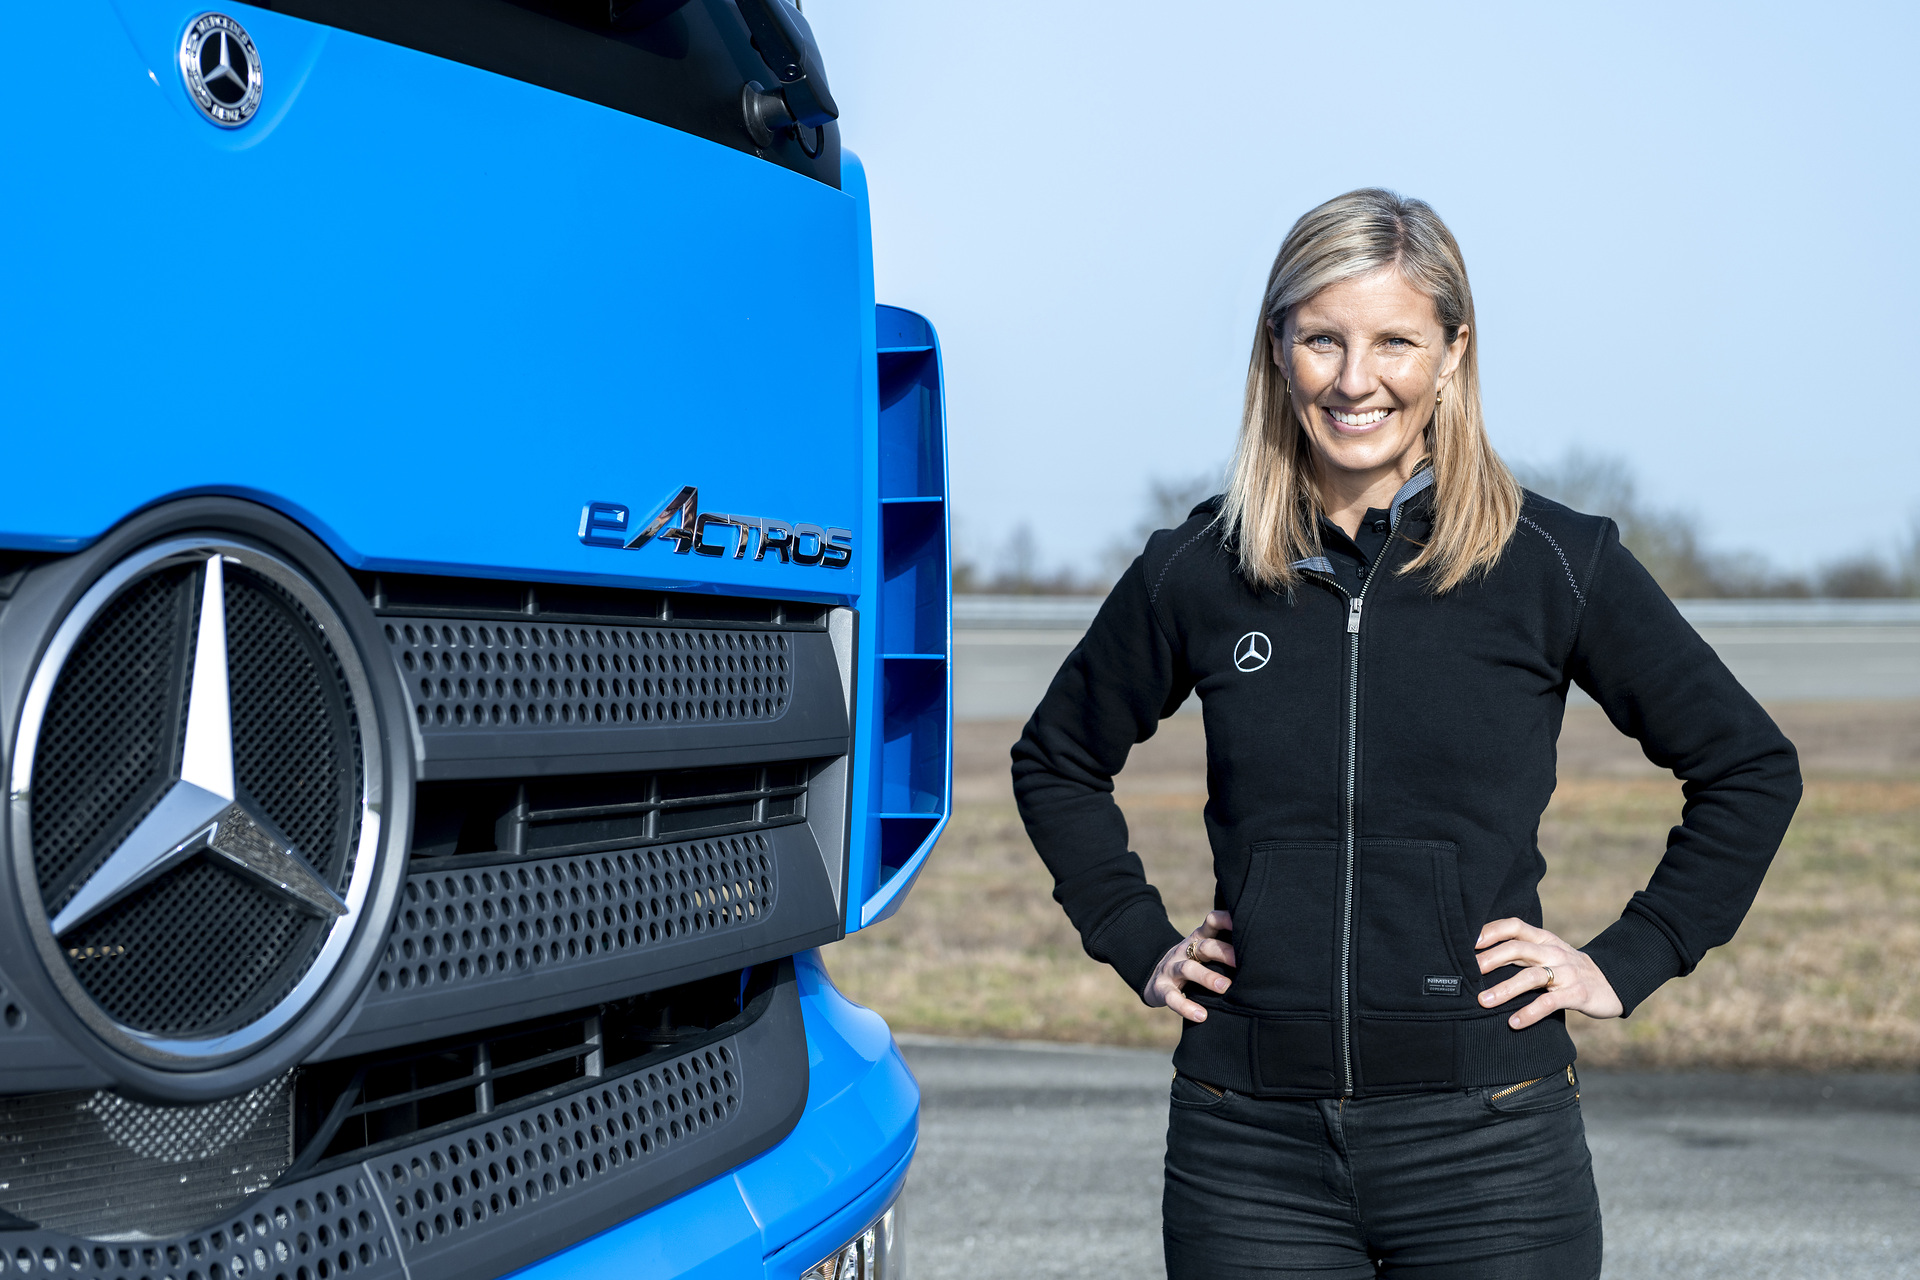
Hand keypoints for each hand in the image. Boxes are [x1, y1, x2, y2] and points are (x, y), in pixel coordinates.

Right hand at [1143, 911, 1235, 1022]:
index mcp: (1199, 939)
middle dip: (1223, 952)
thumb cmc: (1193, 964)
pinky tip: (1201, 1015)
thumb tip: (1264, 953)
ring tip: (1224, 987)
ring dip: (1207, 977)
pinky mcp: (1162, 989)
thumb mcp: (1205, 951)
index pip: (1212, 922)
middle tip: (1241, 963)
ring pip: (1188, 968)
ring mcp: (1171, 969)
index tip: (1244, 923)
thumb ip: (1226, 948)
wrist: (1155, 977)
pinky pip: (1173, 998)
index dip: (1226, 920)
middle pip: (1205, 946)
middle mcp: (1185, 951)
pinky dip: (1186, 1007)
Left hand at [1474, 918, 1623, 1029]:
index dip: (1492, 931)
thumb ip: (1520, 953)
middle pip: (1519, 948)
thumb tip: (1479, 958)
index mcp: (1544, 939)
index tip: (1469, 942)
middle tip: (1469, 971)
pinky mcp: (1577, 994)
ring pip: (1532, 976)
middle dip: (1492, 959)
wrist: (1611, 982)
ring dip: (1505, 989)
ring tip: (1483, 1000)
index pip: (1516, 926)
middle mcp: (1554, 952)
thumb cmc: (1567, 968)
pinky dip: (1530, 1013)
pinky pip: (1550, 1003)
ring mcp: (1567, 973)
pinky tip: (1514, 1022)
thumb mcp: (1547, 954)